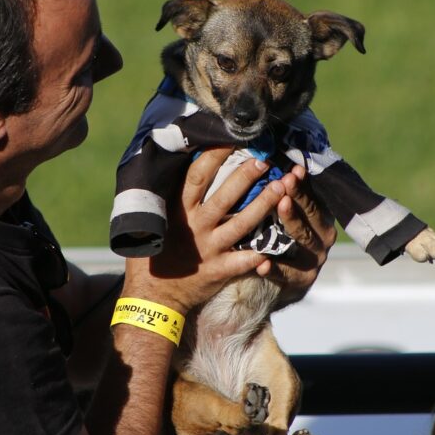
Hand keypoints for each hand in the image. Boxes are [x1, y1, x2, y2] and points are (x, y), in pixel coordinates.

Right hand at [123, 147, 287, 314]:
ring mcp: (208, 249)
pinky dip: (259, 254)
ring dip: (263, 205)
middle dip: (246, 176)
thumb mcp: (153, 219)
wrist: (152, 295)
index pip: (197, 176)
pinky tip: (278, 245)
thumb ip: (168, 196)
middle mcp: (195, 226)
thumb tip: (177, 163)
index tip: (231, 139)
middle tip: (265, 159)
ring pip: (241, 224)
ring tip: (283, 188)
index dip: (214, 156)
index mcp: (177, 210)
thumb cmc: (153, 252)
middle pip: (224, 196)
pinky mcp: (218, 270)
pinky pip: (243, 260)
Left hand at [256, 165, 336, 308]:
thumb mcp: (290, 215)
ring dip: (291, 220)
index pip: (313, 197)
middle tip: (285, 181)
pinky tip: (262, 263)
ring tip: (280, 205)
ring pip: (302, 238)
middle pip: (311, 214)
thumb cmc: (283, 238)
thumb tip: (277, 158)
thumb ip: (287, 193)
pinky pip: (286, 273)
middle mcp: (322, 237)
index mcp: (321, 218)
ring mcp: (313, 260)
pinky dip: (275, 268)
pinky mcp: (300, 281)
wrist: (284, 283)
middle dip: (298, 195)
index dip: (303, 183)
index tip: (293, 169)